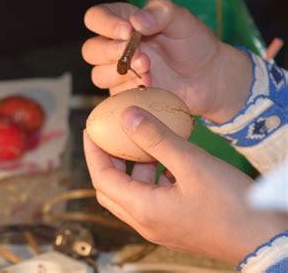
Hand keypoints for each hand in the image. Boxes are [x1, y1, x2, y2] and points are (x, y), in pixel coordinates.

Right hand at [82, 0, 251, 122]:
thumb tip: (136, 21)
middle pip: (90, 50)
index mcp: (123, 21)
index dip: (104, 24)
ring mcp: (118, 72)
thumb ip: (161, 13)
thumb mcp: (182, 20)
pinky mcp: (125, 94)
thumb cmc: (193, 44)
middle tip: (140, 55)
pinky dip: (129, 90)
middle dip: (111, 52)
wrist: (207, 78)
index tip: (127, 31)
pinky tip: (150, 85)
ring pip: (98, 75)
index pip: (95, 18)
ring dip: (120, 74)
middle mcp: (115, 46)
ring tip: (148, 71)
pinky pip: (114, 95)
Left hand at [83, 106, 287, 263]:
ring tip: (137, 143)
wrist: (263, 239)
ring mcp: (159, 226)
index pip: (101, 177)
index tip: (90, 129)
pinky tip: (165, 160)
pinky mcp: (174, 225)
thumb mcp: (191, 163)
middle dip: (105, 161)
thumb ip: (156, 137)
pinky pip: (150, 198)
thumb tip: (126, 114)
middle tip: (107, 137)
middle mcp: (145, 221)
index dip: (92, 151)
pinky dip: (149, 178)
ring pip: (130, 193)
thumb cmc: (230, 203)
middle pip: (110, 188)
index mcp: (142, 209)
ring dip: (129, 169)